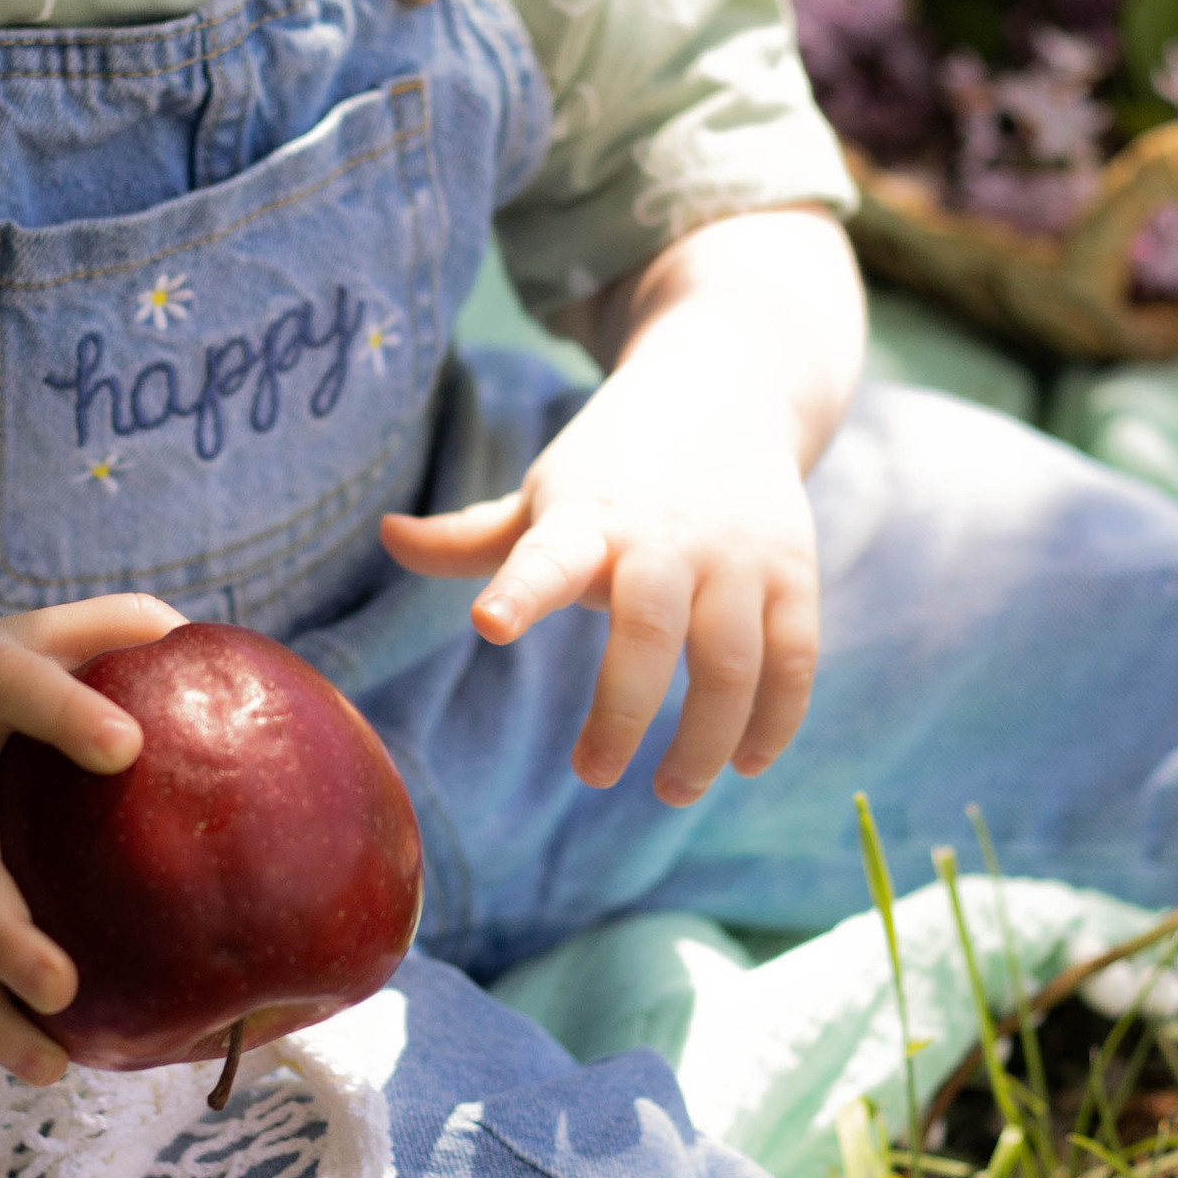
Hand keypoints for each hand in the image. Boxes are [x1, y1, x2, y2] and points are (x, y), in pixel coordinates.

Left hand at [379, 365, 819, 799]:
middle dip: (622, 712)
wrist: (733, 386)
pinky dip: (775, 719)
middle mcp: (663, 536)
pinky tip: (747, 764)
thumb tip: (384, 534)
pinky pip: (793, 658)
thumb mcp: (544, 492)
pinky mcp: (792, 572)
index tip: (488, 625)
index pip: (547, 554)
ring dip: (706, 738)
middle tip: (592, 774)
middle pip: (649, 631)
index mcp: (585, 516)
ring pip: (732, 660)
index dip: (520, 589)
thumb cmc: (617, 464)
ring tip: (673, 791)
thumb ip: (471, 537)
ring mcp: (736, 556)